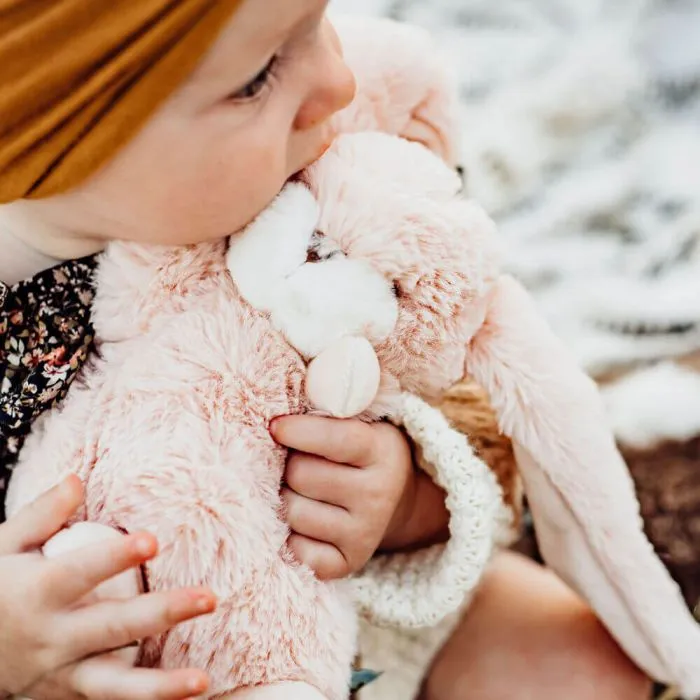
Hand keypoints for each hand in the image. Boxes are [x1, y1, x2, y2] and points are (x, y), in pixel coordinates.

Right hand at [0, 475, 215, 699]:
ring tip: (201, 680)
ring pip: (114, 684)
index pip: (80, 572)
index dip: (115, 557)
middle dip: (163, 612)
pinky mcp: (69, 696)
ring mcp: (61, 674)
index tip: (152, 540)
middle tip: (209, 597)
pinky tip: (187, 696)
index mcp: (36, 593)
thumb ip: (41, 515)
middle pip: (113, 626)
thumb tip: (76, 479)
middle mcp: (51, 637)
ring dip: (161, 685)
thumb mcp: (3, 547)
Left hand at [271, 416, 414, 579]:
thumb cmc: (359, 453)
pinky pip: (296, 550)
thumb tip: (278, 415)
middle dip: (290, 465)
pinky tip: (305, 521)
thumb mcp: (358, 422)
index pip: (335, 439)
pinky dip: (290, 535)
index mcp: (383, 451)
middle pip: (302, 475)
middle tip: (299, 463)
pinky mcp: (347, 564)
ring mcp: (365, 533)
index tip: (275, 426)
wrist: (394, 500)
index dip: (297, 431)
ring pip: (292, 511)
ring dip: (286, 498)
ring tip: (302, 491)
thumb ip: (327, 410)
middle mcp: (379, 495)